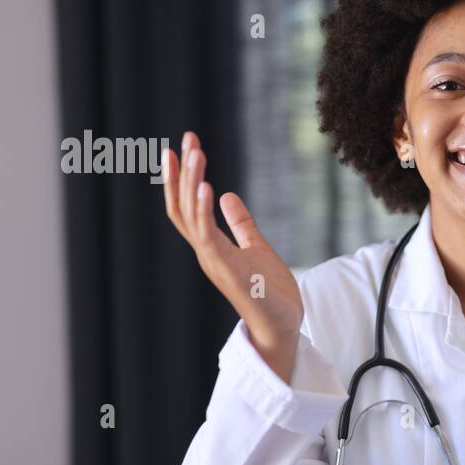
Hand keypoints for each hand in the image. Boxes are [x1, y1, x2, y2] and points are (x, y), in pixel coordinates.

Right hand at [162, 131, 303, 380]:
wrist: (283, 327)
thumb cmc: (270, 293)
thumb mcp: (257, 248)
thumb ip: (241, 224)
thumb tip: (228, 196)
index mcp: (211, 246)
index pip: (187, 207)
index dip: (182, 178)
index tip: (184, 147)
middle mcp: (206, 252)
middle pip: (183, 205)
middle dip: (182, 171)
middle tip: (186, 138)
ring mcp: (213, 261)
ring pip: (192, 216)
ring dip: (192, 182)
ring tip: (196, 152)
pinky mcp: (227, 271)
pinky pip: (209, 237)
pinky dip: (204, 211)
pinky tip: (207, 187)